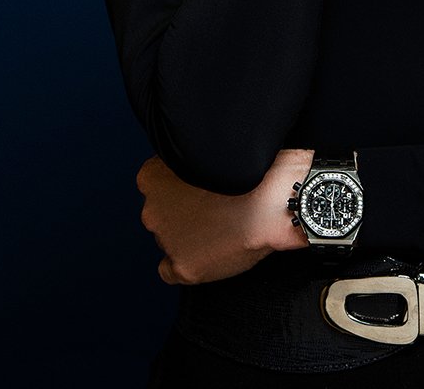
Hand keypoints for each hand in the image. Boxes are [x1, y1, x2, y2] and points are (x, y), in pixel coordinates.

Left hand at [137, 149, 315, 285]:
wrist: (271, 201)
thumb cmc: (246, 172)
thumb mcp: (207, 151)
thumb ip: (187, 165)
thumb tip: (190, 176)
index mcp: (151, 178)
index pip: (154, 187)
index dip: (179, 188)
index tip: (198, 189)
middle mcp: (151, 211)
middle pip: (160, 216)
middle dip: (182, 213)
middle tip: (212, 208)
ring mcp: (166, 241)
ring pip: (168, 241)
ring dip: (187, 238)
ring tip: (220, 229)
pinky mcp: (184, 267)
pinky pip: (170, 272)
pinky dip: (185, 265)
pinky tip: (206, 255)